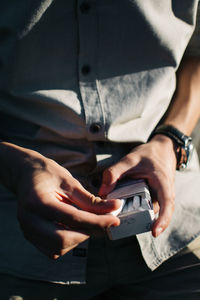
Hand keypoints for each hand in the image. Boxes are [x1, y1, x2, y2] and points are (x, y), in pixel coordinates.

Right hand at [0, 142, 119, 257]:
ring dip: (78, 239)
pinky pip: (52, 250)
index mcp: (38, 201)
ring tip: (87, 222)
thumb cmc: (48, 174)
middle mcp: (28, 219)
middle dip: (87, 233)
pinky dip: (68, 243)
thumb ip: (91, 199)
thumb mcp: (70, 182)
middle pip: (63, 239)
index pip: (73, 219)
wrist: (26, 175)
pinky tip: (74, 228)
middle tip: (102, 222)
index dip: (97, 221)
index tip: (114, 219)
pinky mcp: (30, 235)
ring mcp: (27, 229)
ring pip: (58, 248)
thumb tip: (114, 208)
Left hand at [99, 134, 176, 236]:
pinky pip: (145, 208)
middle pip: (156, 213)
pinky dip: (134, 210)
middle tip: (123, 225)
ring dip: (136, 217)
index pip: (167, 205)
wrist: (160, 150)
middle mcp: (164, 194)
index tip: (154, 232)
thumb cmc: (148, 155)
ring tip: (119, 218)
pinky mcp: (153, 198)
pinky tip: (121, 209)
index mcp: (163, 183)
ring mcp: (159, 197)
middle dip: (141, 222)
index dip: (162, 220)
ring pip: (149, 212)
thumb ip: (114, 173)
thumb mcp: (129, 160)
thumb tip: (102, 192)